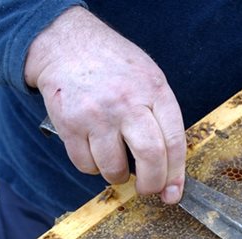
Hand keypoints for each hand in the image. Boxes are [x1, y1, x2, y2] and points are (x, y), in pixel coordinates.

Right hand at [25, 7, 185, 203]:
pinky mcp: (70, 124)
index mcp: (154, 90)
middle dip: (151, 184)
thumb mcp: (148, 77)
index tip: (173, 192)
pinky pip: (85, 164)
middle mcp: (127, 102)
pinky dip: (92, 167)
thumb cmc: (113, 66)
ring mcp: (97, 114)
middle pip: (150, 157)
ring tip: (116, 161)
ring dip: (117, 176)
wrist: (66, 43)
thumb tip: (169, 165)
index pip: (174, 141)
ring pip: (114, 168)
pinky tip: (95, 150)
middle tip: (148, 189)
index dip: (176, 174)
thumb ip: (160, 116)